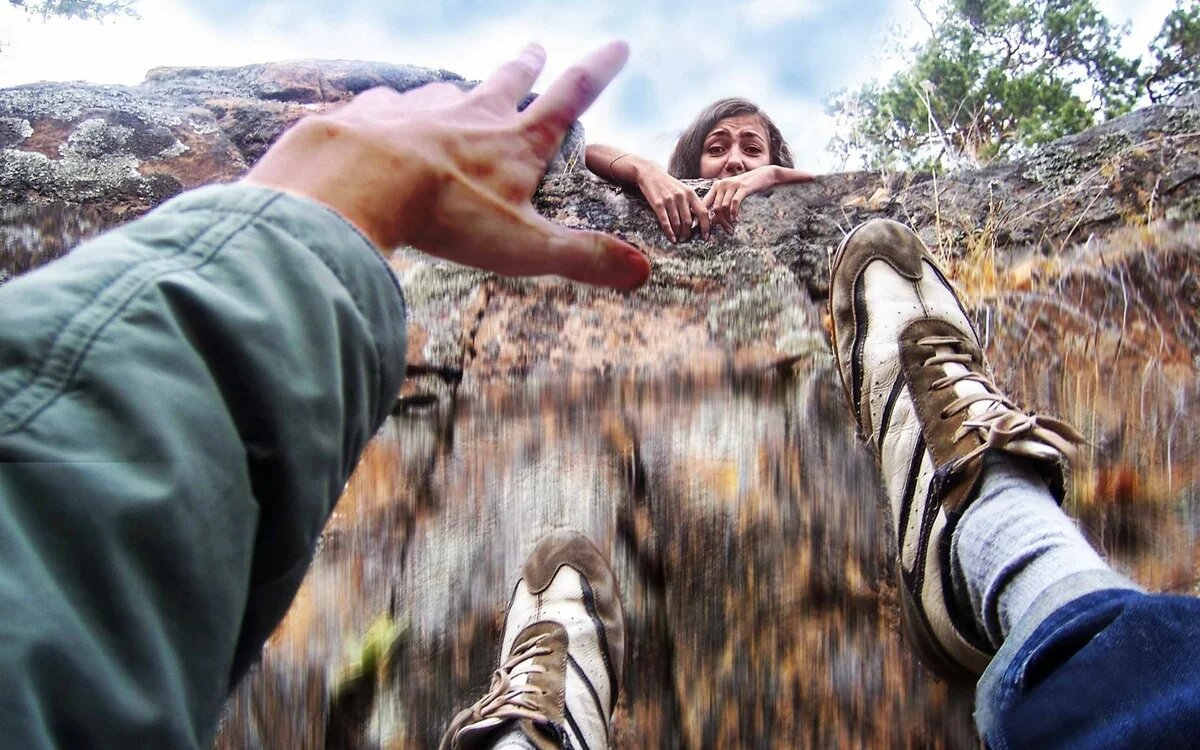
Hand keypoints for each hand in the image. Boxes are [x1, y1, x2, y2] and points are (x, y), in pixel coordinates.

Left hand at [244, 42, 649, 289]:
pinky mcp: (371, 114)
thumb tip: (642, 271)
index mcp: (514, 143)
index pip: (569, 98)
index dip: (598, 71)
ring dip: (457, 90)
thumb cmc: (448, 215)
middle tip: (535, 48)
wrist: (358, 180)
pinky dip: (392, 107)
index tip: (618, 46)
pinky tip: (386, 113)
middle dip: (525, 65)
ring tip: (455, 90)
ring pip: (445, 92)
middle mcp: (471, 115)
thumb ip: (582, 258)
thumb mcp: (525, 247)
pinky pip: (386, 103)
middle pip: (506, 81)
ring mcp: (419, 109)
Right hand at [632, 163, 710, 242]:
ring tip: (679, 238)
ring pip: (677, 223)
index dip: (705, 226)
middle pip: (688, 221)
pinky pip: (665, 222)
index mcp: (690, 193)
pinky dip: (669, 233)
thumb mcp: (683, 190)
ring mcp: (669, 200)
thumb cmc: (669, 184)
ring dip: (678, 234)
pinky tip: (672, 238)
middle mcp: (681, 196)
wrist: (651, 173)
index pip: (703, 212)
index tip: (705, 236)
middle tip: (686, 238)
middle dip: (688, 233)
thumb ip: (691, 203)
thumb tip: (698, 221)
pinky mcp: (658, 204)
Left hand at [703, 168, 775, 231]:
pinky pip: (734, 202)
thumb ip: (721, 206)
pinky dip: (734, 212)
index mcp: (716, 186)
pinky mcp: (742, 187)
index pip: (704, 203)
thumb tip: (712, 222)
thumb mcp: (731, 195)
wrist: (764, 175)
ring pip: (723, 207)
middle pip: (715, 208)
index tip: (705, 230)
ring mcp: (732, 185)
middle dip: (720, 222)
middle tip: (728, 230)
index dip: (703, 217)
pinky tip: (736, 219)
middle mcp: (721, 184)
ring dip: (727, 220)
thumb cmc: (747, 187)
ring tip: (732, 227)